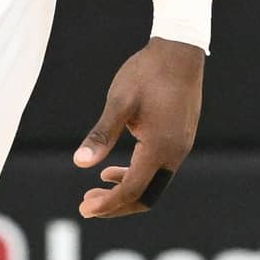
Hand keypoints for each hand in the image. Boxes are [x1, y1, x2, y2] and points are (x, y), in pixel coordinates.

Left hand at [74, 39, 203, 218]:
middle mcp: (174, 153)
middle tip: (86, 205)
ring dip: (125, 191)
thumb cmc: (147, 73)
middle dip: (115, 205)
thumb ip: (101, 136)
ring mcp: (180, 147)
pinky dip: (136, 176)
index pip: (132, 189)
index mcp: (159, 147)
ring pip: (153, 185)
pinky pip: (158, 170)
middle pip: (145, 196)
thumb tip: (79, 163)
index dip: (108, 204)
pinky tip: (113, 169)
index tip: (85, 209)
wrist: (179, 50)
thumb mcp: (119, 103)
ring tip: (96, 188)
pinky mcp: (180, 139)